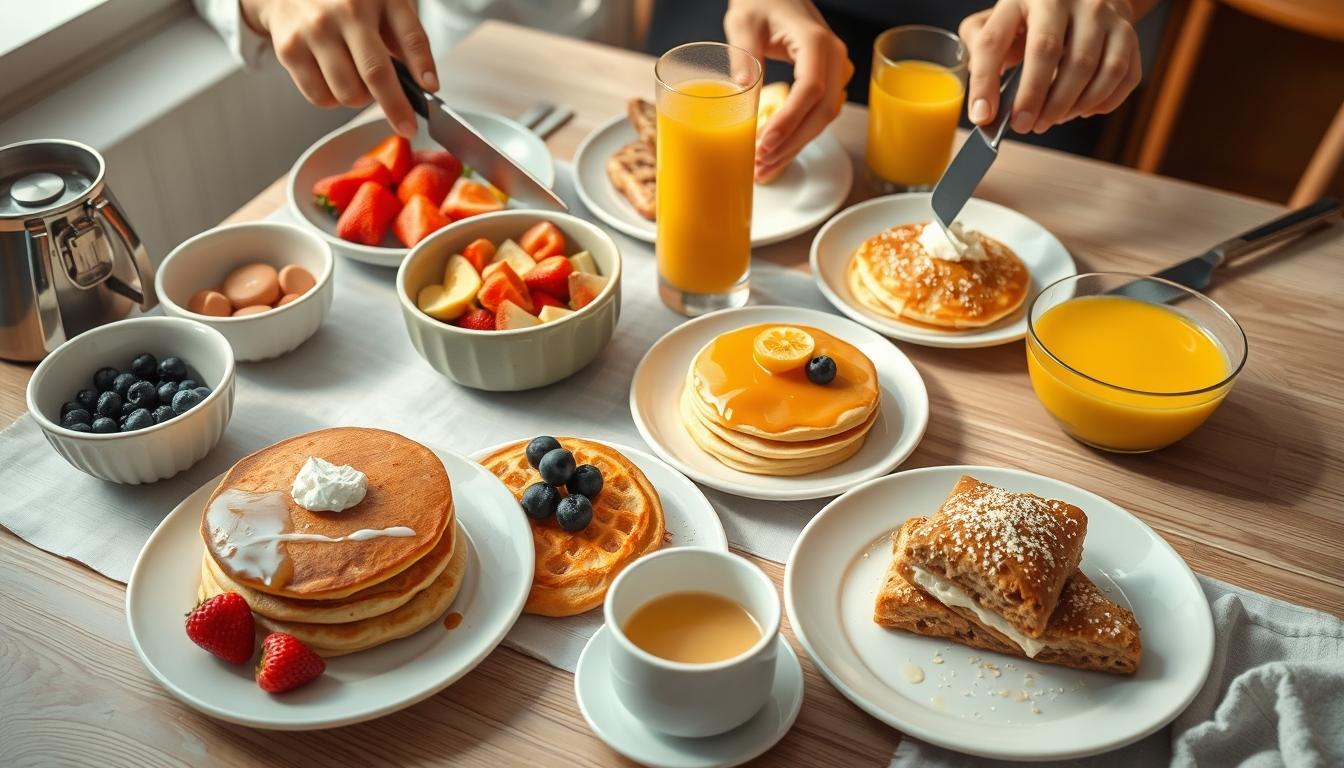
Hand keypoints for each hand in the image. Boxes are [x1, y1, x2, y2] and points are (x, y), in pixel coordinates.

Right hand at [241, 0, 436, 136]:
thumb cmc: (345, 0)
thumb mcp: (384, 4)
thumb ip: (403, 36)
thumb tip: (423, 83)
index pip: (410, 37)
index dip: (423, 66)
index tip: (431, 89)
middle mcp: (347, 12)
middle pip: (376, 73)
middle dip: (395, 107)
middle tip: (406, 126)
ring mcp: (316, 31)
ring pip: (348, 93)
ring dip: (360, 100)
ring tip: (357, 82)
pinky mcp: (291, 50)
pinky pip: (320, 97)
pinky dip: (333, 99)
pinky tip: (334, 79)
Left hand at [724, 0, 852, 181]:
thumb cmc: (760, 2)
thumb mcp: (743, 23)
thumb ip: (743, 55)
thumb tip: (741, 91)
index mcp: (814, 41)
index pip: (810, 89)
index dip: (789, 120)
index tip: (765, 142)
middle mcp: (833, 56)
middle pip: (821, 111)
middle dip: (791, 143)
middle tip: (760, 164)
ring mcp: (835, 69)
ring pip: (822, 118)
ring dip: (795, 146)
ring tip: (764, 168)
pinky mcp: (828, 80)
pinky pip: (818, 114)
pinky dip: (798, 136)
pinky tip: (776, 154)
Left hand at [960, 0, 1148, 133]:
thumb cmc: (1034, 18)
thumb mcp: (1000, 21)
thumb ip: (981, 48)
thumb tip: (982, 99)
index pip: (994, 42)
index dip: (985, 82)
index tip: (982, 116)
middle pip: (1047, 52)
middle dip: (1033, 98)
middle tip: (1023, 126)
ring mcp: (1101, 14)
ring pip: (1089, 67)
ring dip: (1067, 105)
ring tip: (1049, 120)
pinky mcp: (1128, 31)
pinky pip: (1121, 75)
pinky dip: (1101, 101)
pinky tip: (1080, 110)